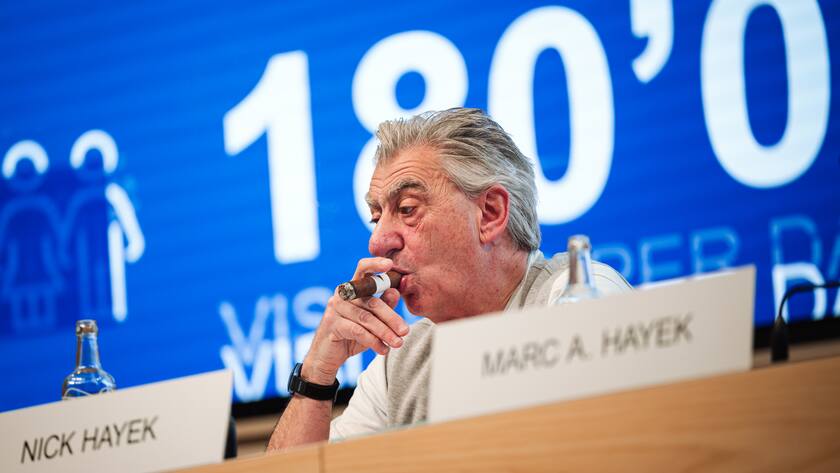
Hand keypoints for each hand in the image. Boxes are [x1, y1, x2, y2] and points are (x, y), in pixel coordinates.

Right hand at [301, 257, 408, 384]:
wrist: (327, 357)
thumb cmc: (352, 336)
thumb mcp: (371, 321)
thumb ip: (383, 306)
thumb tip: (395, 291)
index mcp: (353, 288)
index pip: (363, 269)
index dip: (375, 264)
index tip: (390, 264)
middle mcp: (343, 294)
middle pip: (372, 302)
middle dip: (392, 318)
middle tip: (405, 331)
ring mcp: (335, 308)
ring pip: (366, 318)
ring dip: (385, 333)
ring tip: (398, 343)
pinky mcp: (332, 324)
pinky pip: (357, 331)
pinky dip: (373, 341)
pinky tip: (383, 350)